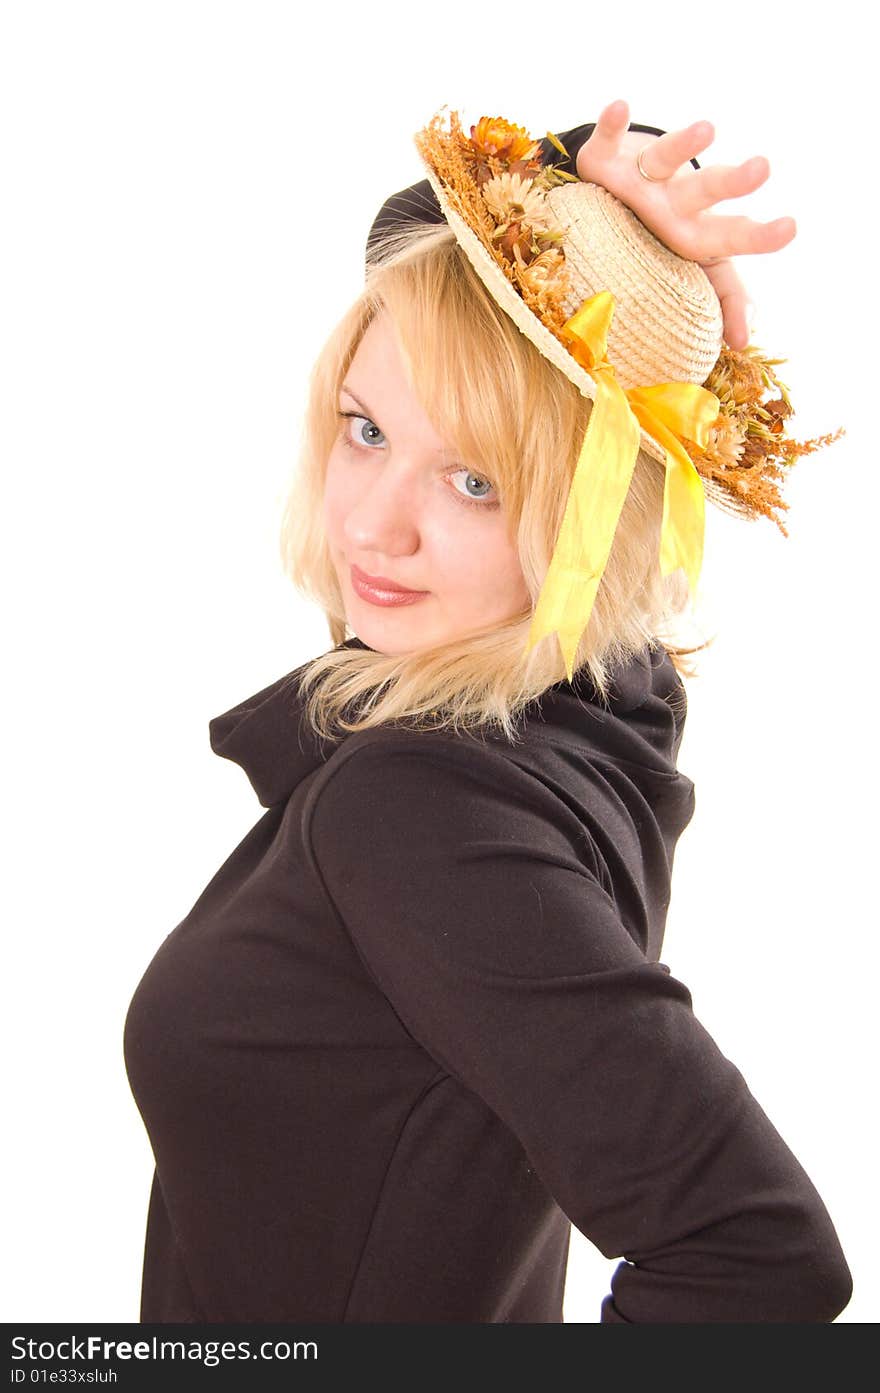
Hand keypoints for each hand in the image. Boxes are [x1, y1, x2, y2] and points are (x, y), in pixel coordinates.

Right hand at [574, 100, 796, 349]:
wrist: (614, 193)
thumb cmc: (660, 235)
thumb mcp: (693, 265)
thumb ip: (723, 295)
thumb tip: (743, 342)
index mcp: (693, 232)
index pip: (731, 235)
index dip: (759, 235)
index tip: (790, 227)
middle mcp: (672, 201)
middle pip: (706, 190)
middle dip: (732, 181)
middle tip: (763, 168)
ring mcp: (640, 176)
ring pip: (664, 157)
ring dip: (684, 145)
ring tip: (708, 129)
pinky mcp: (605, 159)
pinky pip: (607, 140)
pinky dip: (612, 124)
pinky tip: (620, 107)